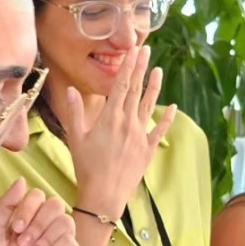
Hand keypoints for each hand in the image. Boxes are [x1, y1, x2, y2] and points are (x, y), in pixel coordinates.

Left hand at [7, 189, 80, 245]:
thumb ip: (3, 207)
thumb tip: (22, 180)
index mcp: (27, 215)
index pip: (37, 196)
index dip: (28, 209)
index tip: (16, 229)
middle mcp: (46, 223)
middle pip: (55, 205)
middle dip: (39, 225)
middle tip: (24, 245)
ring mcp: (61, 238)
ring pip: (65, 222)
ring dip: (47, 239)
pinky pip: (71, 244)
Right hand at [64, 44, 175, 216]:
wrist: (103, 195)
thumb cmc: (86, 167)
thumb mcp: (75, 137)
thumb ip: (75, 112)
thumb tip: (71, 89)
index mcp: (109, 118)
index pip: (121, 85)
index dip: (128, 66)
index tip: (133, 50)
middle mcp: (127, 122)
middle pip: (136, 90)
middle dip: (141, 68)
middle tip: (146, 50)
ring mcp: (140, 135)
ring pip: (149, 105)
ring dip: (154, 87)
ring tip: (158, 70)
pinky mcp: (148, 149)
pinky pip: (160, 130)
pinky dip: (167, 117)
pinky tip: (173, 106)